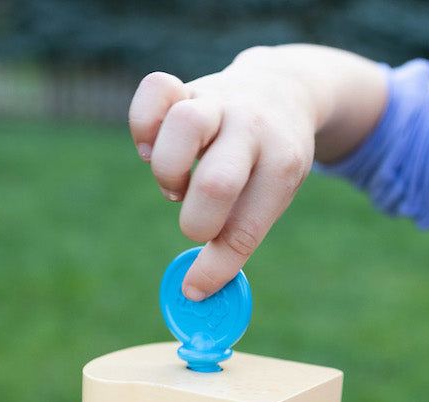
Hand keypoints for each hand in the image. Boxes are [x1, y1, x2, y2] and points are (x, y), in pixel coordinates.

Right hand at [129, 45, 386, 299]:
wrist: (285, 90)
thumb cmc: (272, 159)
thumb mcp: (274, 193)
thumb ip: (238, 233)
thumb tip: (196, 289)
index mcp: (282, 166)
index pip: (246, 228)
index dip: (216, 267)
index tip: (195, 288)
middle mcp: (252, 130)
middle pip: (216, 184)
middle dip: (196, 222)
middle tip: (200, 222)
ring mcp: (219, 102)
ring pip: (183, 127)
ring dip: (168, 172)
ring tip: (176, 184)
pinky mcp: (188, 85)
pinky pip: (154, 91)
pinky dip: (143, 126)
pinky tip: (153, 146)